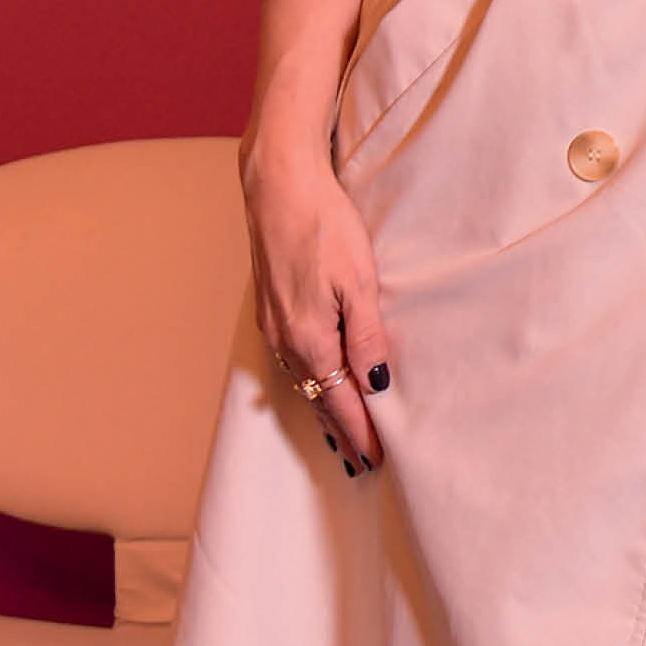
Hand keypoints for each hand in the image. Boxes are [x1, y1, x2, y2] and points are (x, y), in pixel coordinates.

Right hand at [243, 136, 394, 473]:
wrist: (278, 184)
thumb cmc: (324, 224)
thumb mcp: (359, 280)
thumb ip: (366, 335)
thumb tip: (375, 384)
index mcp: (311, 339)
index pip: (341, 402)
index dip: (358, 433)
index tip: (374, 459)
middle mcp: (287, 339)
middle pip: (318, 398)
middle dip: (340, 431)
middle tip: (360, 461)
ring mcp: (273, 323)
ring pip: (303, 380)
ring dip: (324, 406)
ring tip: (341, 431)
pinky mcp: (269, 305)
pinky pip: (292, 358)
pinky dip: (309, 380)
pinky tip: (317, 379)